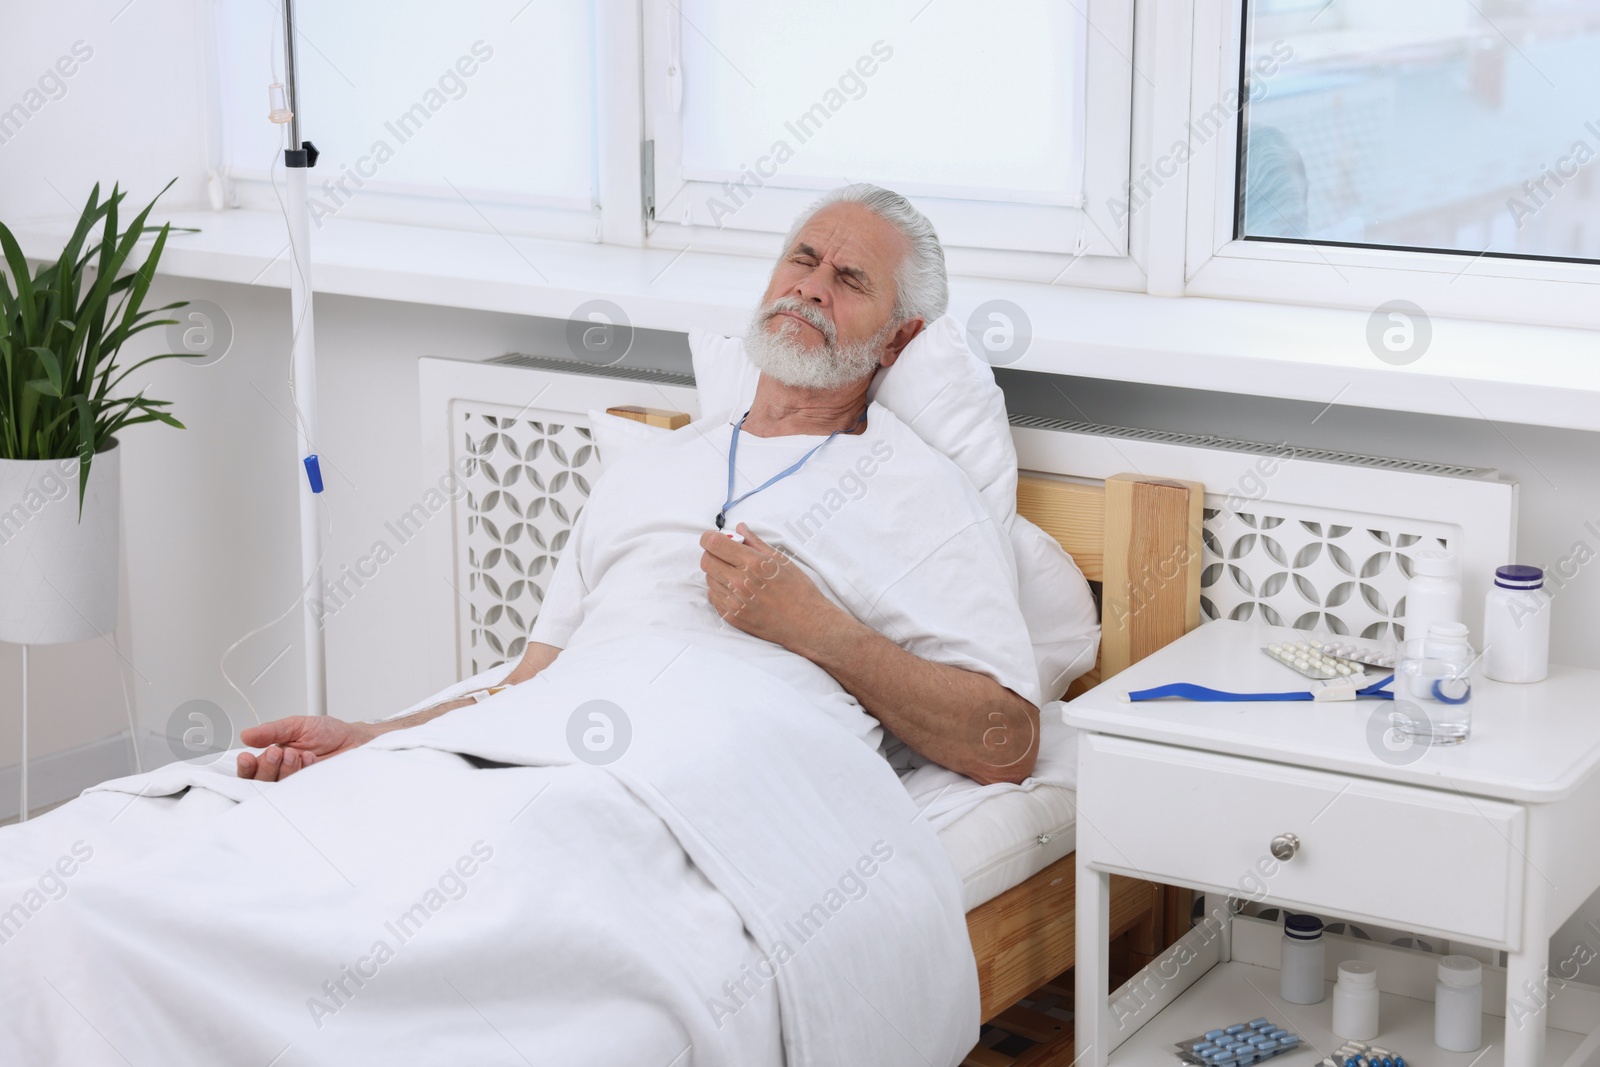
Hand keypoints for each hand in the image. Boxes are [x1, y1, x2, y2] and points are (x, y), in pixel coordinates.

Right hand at [236, 716, 377, 781]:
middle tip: (276, 752)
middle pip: (260, 781)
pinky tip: (310, 760)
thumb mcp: (297, 725)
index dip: (246, 767)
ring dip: (284, 769)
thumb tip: (247, 734)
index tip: (247, 757)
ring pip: (277, 788)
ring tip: (296, 753)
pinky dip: (302, 773)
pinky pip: (299, 791)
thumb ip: (272, 731)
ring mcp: (296, 784)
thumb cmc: (327, 732)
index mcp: (273, 757)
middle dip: (265, 766)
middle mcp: (281, 773)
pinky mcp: (311, 791)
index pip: (251, 768)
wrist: (354, 740)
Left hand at [699, 523, 839, 649]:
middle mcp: (740, 582)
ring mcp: (734, 602)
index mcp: (753, 564)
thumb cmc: (798, 591)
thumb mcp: (781, 560)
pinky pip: (713, 597)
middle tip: (726, 555)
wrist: (805, 623)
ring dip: (717, 573)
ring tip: (736, 575)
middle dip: (712, 554)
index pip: (713, 544)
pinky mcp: (731, 616)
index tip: (713, 538)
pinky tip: (736, 590)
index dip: (709, 537)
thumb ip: (755, 543)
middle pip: (706, 560)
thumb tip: (739, 528)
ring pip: (708, 579)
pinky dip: (720, 590)